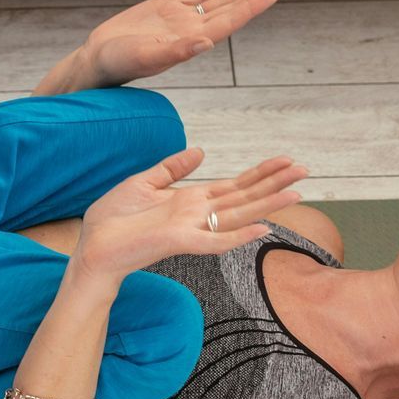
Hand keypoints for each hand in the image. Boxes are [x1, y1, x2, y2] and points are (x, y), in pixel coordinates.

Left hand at [72, 148, 307, 279]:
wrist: (93, 247)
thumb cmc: (114, 220)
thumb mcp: (143, 183)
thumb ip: (173, 168)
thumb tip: (200, 151)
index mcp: (190, 200)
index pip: (233, 185)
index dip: (259, 172)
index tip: (285, 160)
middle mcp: (197, 214)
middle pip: (243, 196)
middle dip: (273, 182)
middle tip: (304, 168)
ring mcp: (191, 228)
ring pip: (237, 214)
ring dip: (267, 204)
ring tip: (295, 192)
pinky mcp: (179, 241)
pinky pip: (214, 240)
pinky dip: (238, 235)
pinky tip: (262, 229)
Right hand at [83, 0, 288, 85]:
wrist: (99, 59)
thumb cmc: (120, 63)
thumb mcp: (148, 57)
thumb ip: (177, 51)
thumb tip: (207, 43)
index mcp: (193, 40)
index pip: (231, 20)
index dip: (253, 6)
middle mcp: (193, 29)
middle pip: (233, 9)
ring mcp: (181, 18)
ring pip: (221, 1)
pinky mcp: (167, 8)